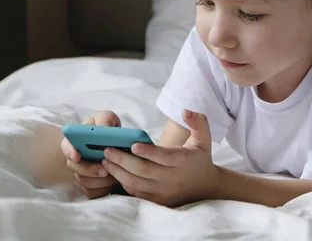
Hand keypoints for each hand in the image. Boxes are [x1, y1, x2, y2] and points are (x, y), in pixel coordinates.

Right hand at [60, 110, 120, 198]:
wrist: (122, 146)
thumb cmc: (110, 129)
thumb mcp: (108, 119)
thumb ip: (104, 120)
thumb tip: (102, 129)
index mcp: (76, 140)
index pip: (66, 145)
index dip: (69, 151)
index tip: (77, 155)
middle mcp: (76, 158)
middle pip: (74, 167)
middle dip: (89, 169)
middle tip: (105, 170)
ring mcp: (82, 173)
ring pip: (83, 182)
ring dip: (99, 180)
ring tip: (114, 175)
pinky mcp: (90, 186)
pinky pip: (92, 193)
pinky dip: (103, 190)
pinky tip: (113, 184)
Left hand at [102, 110, 219, 206]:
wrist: (206, 186)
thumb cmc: (200, 157)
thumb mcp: (204, 138)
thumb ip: (198, 121)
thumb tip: (185, 111)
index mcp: (183, 161)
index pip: (164, 157)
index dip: (148, 152)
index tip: (133, 144)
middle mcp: (172, 178)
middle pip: (144, 170)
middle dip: (123, 160)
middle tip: (107, 150)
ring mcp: (164, 191)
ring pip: (136, 183)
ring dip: (118, 172)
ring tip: (105, 160)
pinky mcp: (157, 200)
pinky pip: (136, 193)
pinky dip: (123, 183)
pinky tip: (113, 172)